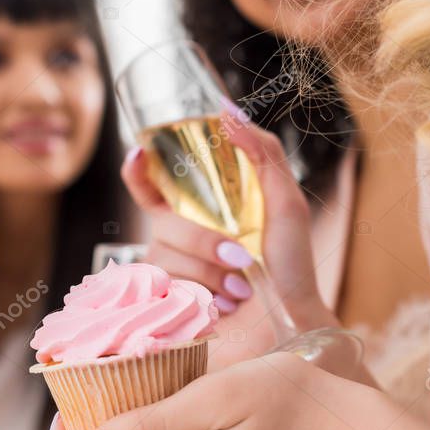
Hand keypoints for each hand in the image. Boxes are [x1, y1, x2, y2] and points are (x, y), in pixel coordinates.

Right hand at [121, 108, 336, 367]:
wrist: (293, 317)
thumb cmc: (291, 261)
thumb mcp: (285, 198)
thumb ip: (261, 152)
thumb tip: (228, 112)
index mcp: (198, 209)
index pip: (150, 184)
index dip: (136, 169)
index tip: (139, 153)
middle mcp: (176, 236)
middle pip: (161, 222)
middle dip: (203, 240)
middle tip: (242, 257)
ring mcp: (169, 270)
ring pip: (164, 257)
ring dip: (210, 271)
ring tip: (242, 285)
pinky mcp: (168, 302)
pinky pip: (168, 288)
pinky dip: (205, 293)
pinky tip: (228, 302)